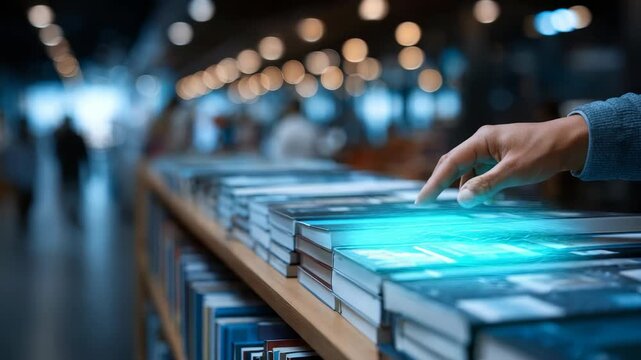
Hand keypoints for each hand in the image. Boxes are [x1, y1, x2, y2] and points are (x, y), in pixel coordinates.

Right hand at [415, 115, 588, 207]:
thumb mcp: (514, 171)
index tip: (421, 201)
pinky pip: (481, 173)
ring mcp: (491, 149)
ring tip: (463, 206)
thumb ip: (486, 185)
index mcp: (482, 140)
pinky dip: (478, 186)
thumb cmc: (544, 152)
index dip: (434, 183)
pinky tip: (485, 199)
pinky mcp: (500, 157)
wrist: (572, 143)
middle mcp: (482, 142)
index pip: (450, 163)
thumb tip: (461, 200)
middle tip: (426, 203)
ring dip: (464, 188)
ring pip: (467, 170)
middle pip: (453, 164)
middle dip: (440, 183)